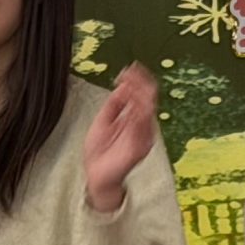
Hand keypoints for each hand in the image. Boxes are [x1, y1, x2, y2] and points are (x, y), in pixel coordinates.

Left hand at [83, 64, 161, 213]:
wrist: (96, 176)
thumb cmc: (100, 153)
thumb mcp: (103, 121)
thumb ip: (113, 105)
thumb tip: (122, 85)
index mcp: (133, 120)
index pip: (140, 95)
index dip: (136, 80)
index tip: (128, 69)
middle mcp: (141, 127)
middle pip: (148, 99)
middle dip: (140, 83)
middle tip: (132, 71)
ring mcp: (142, 137)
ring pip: (148, 110)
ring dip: (140, 93)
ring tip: (132, 81)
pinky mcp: (139, 147)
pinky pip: (143, 126)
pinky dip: (139, 111)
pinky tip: (134, 99)